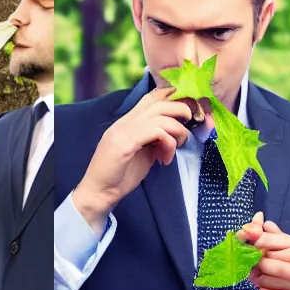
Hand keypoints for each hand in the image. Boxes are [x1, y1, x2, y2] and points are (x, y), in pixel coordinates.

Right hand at [71, 84, 195, 229]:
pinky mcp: (125, 144)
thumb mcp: (142, 154)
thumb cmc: (119, 177)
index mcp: (127, 122)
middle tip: (191, 122)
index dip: (171, 96)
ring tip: (179, 145)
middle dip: (181, 108)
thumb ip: (154, 140)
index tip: (187, 110)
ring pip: (160, 115)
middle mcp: (124, 122)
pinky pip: (155, 132)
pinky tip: (165, 159)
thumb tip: (172, 135)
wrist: (98, 194)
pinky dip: (168, 143)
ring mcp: (123, 131)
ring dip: (177, 129)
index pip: (151, 97)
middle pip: (158, 101)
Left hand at [236, 215, 289, 289]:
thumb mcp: (288, 260)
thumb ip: (277, 242)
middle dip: (265, 261)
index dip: (271, 241)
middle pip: (287, 261)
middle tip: (252, 264)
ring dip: (264, 278)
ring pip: (283, 278)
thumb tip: (264, 223)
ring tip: (256, 278)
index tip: (254, 241)